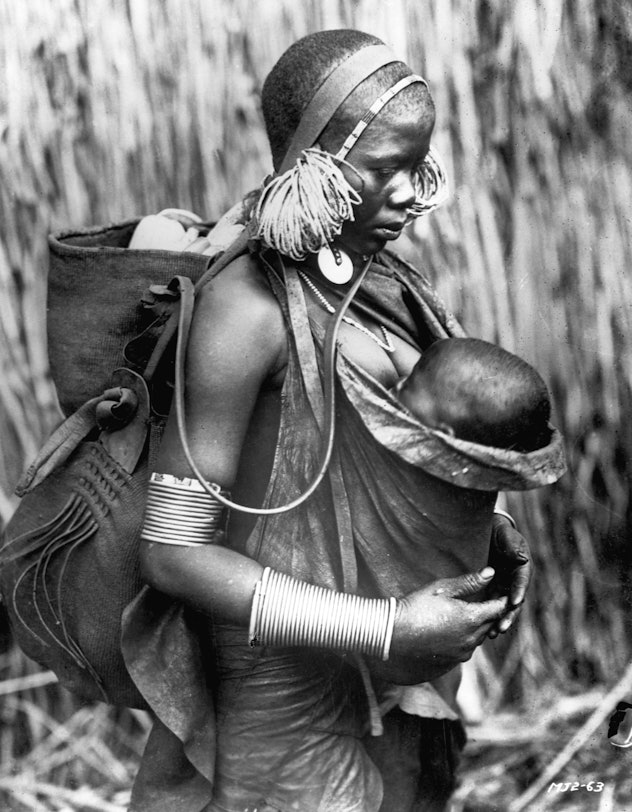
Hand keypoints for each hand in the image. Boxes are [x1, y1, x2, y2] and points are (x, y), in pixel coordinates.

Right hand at [382, 568, 508, 683]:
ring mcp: (460, 655)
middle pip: (490, 625)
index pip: (498, 609)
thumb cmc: (415, 607)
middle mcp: (470, 640)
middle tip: (484, 603)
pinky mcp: (449, 665)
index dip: (501, 600)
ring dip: (475, 629)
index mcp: (471, 619)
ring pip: (477, 640)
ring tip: (464, 617)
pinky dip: (461, 642)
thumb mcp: (441, 589)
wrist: (391, 635)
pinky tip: (447, 633)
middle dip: (489, 614)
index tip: (499, 593)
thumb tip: (491, 573)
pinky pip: (463, 651)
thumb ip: (469, 582)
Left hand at [486, 514, 531, 637]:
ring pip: (502, 607)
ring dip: (498, 620)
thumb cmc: (498, 530)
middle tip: (501, 627)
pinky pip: (490, 604)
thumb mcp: (507, 534)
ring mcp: (503, 586)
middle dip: (508, 615)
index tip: (514, 603)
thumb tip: (521, 557)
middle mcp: (514, 580)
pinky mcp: (491, 589)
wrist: (486, 530)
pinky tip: (482, 629)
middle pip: (513, 600)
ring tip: (493, 634)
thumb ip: (513, 546)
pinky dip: (488, 616)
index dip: (518, 592)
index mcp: (521, 568)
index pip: (521, 582)